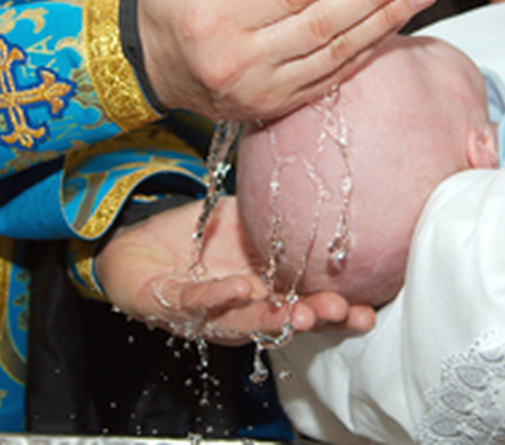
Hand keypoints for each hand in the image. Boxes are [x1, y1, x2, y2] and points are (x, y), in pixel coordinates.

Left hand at [96, 197, 375, 345]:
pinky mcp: (171, 305)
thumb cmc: (195, 241)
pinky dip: (217, 296)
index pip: (305, 305)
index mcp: (263, 291)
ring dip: (271, 319)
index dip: (337, 312)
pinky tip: (239, 288)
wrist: (135, 248)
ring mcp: (207, 312)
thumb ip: (275, 213)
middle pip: (281, 321)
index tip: (369, 311)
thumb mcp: (242, 221)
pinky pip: (196, 302)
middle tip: (341, 313)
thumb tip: (313, 181)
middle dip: (313, 319)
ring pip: (242, 323)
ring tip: (299, 313)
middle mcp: (240, 310)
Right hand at [139, 0, 436, 120]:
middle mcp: (241, 60)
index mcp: (217, 16)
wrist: (149, 63)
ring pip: (336, 53)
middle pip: (325, 22)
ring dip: (385, 21)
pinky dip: (367, 51)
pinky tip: (394, 25)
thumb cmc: (172, 0)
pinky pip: (331, 77)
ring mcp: (260, 89)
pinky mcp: (274, 105)